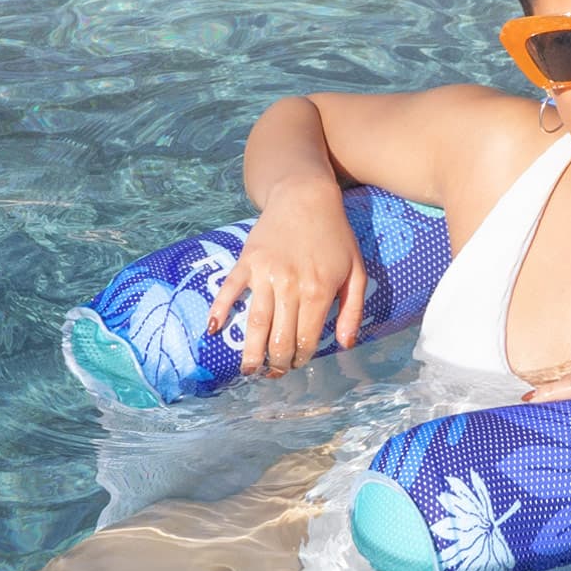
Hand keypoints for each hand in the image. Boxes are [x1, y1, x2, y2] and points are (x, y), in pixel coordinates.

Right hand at [206, 175, 367, 376]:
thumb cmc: (335, 237)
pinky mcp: (246, 262)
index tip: (298, 364)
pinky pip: (229, 291)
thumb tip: (346, 345)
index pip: (306, 339)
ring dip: (250, 352)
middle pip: (279, 338)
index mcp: (319, 292)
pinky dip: (219, 312)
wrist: (305, 197)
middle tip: (274, 373)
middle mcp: (290, 286)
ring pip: (255, 324)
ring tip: (249, 370)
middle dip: (276, 363)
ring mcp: (265, 274)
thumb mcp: (356, 272)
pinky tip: (214, 331)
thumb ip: (353, 311)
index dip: (302, 358)